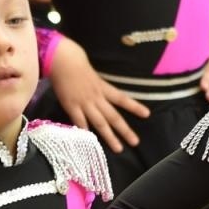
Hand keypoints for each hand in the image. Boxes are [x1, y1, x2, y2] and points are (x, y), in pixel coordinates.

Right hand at [46, 38, 149, 152]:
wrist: (62, 59)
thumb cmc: (76, 61)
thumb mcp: (92, 73)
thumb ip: (97, 84)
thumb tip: (102, 90)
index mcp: (103, 87)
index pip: (122, 98)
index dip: (134, 106)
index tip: (147, 114)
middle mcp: (96, 97)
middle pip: (113, 116)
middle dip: (125, 130)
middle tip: (135, 142)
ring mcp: (84, 103)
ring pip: (100, 122)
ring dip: (109, 136)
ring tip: (118, 148)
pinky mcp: (71, 105)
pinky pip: (79, 121)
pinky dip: (84, 131)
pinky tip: (90, 141)